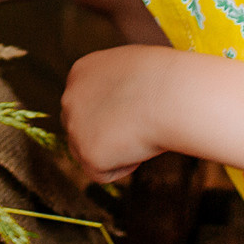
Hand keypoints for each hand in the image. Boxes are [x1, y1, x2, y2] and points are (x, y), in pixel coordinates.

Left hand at [59, 45, 173, 184]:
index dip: (113, 114)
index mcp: (81, 72)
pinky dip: (124, 166)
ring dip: (115, 151)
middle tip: (137, 129)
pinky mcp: (87, 152)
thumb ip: (117, 86)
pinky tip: (141, 147)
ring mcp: (75, 126)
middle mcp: (70, 97)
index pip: (87, 104)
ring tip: (141, 135)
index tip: (136, 112)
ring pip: (89, 153)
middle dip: (106, 135)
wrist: (174, 95)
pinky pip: (102, 173)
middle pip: (80, 130)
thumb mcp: (133, 69)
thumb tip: (122, 107)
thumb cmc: (168, 80)